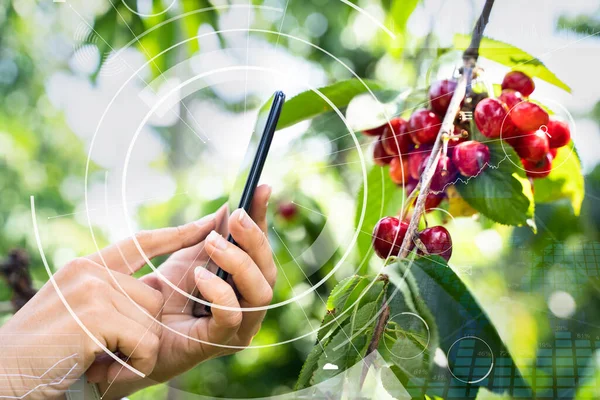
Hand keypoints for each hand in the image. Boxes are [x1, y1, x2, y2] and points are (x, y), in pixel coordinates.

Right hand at [0, 220, 213, 398]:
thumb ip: (109, 296)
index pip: (141, 243)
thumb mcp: (75, 313)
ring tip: (97, 360)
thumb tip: (152, 293)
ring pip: (152, 321)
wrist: (2, 377)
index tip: (207, 223)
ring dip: (133, 351)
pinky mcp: (95, 315)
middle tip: (102, 351)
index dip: (177, 235)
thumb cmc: (42, 354)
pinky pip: (144, 342)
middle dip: (140, 332)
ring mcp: (92, 290)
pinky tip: (99, 368)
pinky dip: (131, 364)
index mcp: (86, 267)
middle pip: (154, 297)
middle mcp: (90, 271)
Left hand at [99, 184, 275, 397]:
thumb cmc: (160, 298)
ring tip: (213, 243)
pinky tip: (200, 276)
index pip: (261, 249)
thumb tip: (228, 208)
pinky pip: (232, 315)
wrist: (129, 334)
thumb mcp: (187, 257)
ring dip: (239, 263)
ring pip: (261, 293)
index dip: (263, 219)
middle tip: (235, 217)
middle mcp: (249, 306)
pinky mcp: (219, 342)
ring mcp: (239, 327)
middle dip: (254, 241)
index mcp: (244, 284)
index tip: (261, 188)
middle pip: (269, 271)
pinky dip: (220, 291)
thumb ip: (211, 236)